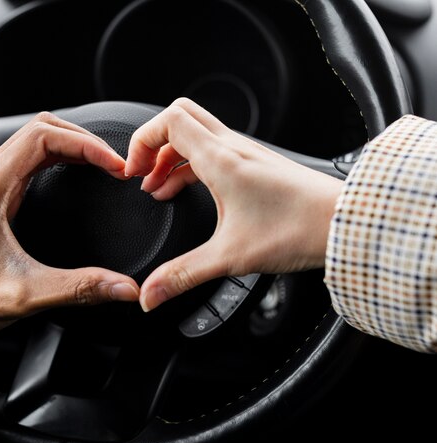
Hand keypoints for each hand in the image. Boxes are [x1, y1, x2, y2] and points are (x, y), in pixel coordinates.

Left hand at [0, 112, 138, 336]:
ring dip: (70, 145)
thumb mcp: (28, 294)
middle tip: (113, 162)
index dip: (86, 144)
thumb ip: (81, 287)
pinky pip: (27, 159)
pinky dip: (57, 157)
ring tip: (101, 163)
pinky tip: (75, 171)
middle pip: (40, 129)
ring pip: (33, 140)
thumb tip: (124, 286)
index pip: (42, 136)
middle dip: (83, 139)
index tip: (113, 164)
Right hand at [125, 98, 342, 311]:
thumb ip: (183, 275)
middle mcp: (233, 148)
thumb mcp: (230, 257)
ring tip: (158, 187)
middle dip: (153, 142)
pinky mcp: (255, 164)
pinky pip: (212, 151)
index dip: (141, 141)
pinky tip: (187, 191)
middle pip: (180, 117)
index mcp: (220, 159)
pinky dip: (190, 165)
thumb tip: (151, 293)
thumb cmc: (299, 229)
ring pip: (196, 134)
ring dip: (170, 156)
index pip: (168, 121)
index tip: (132, 171)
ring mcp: (245, 153)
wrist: (343, 224)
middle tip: (141, 171)